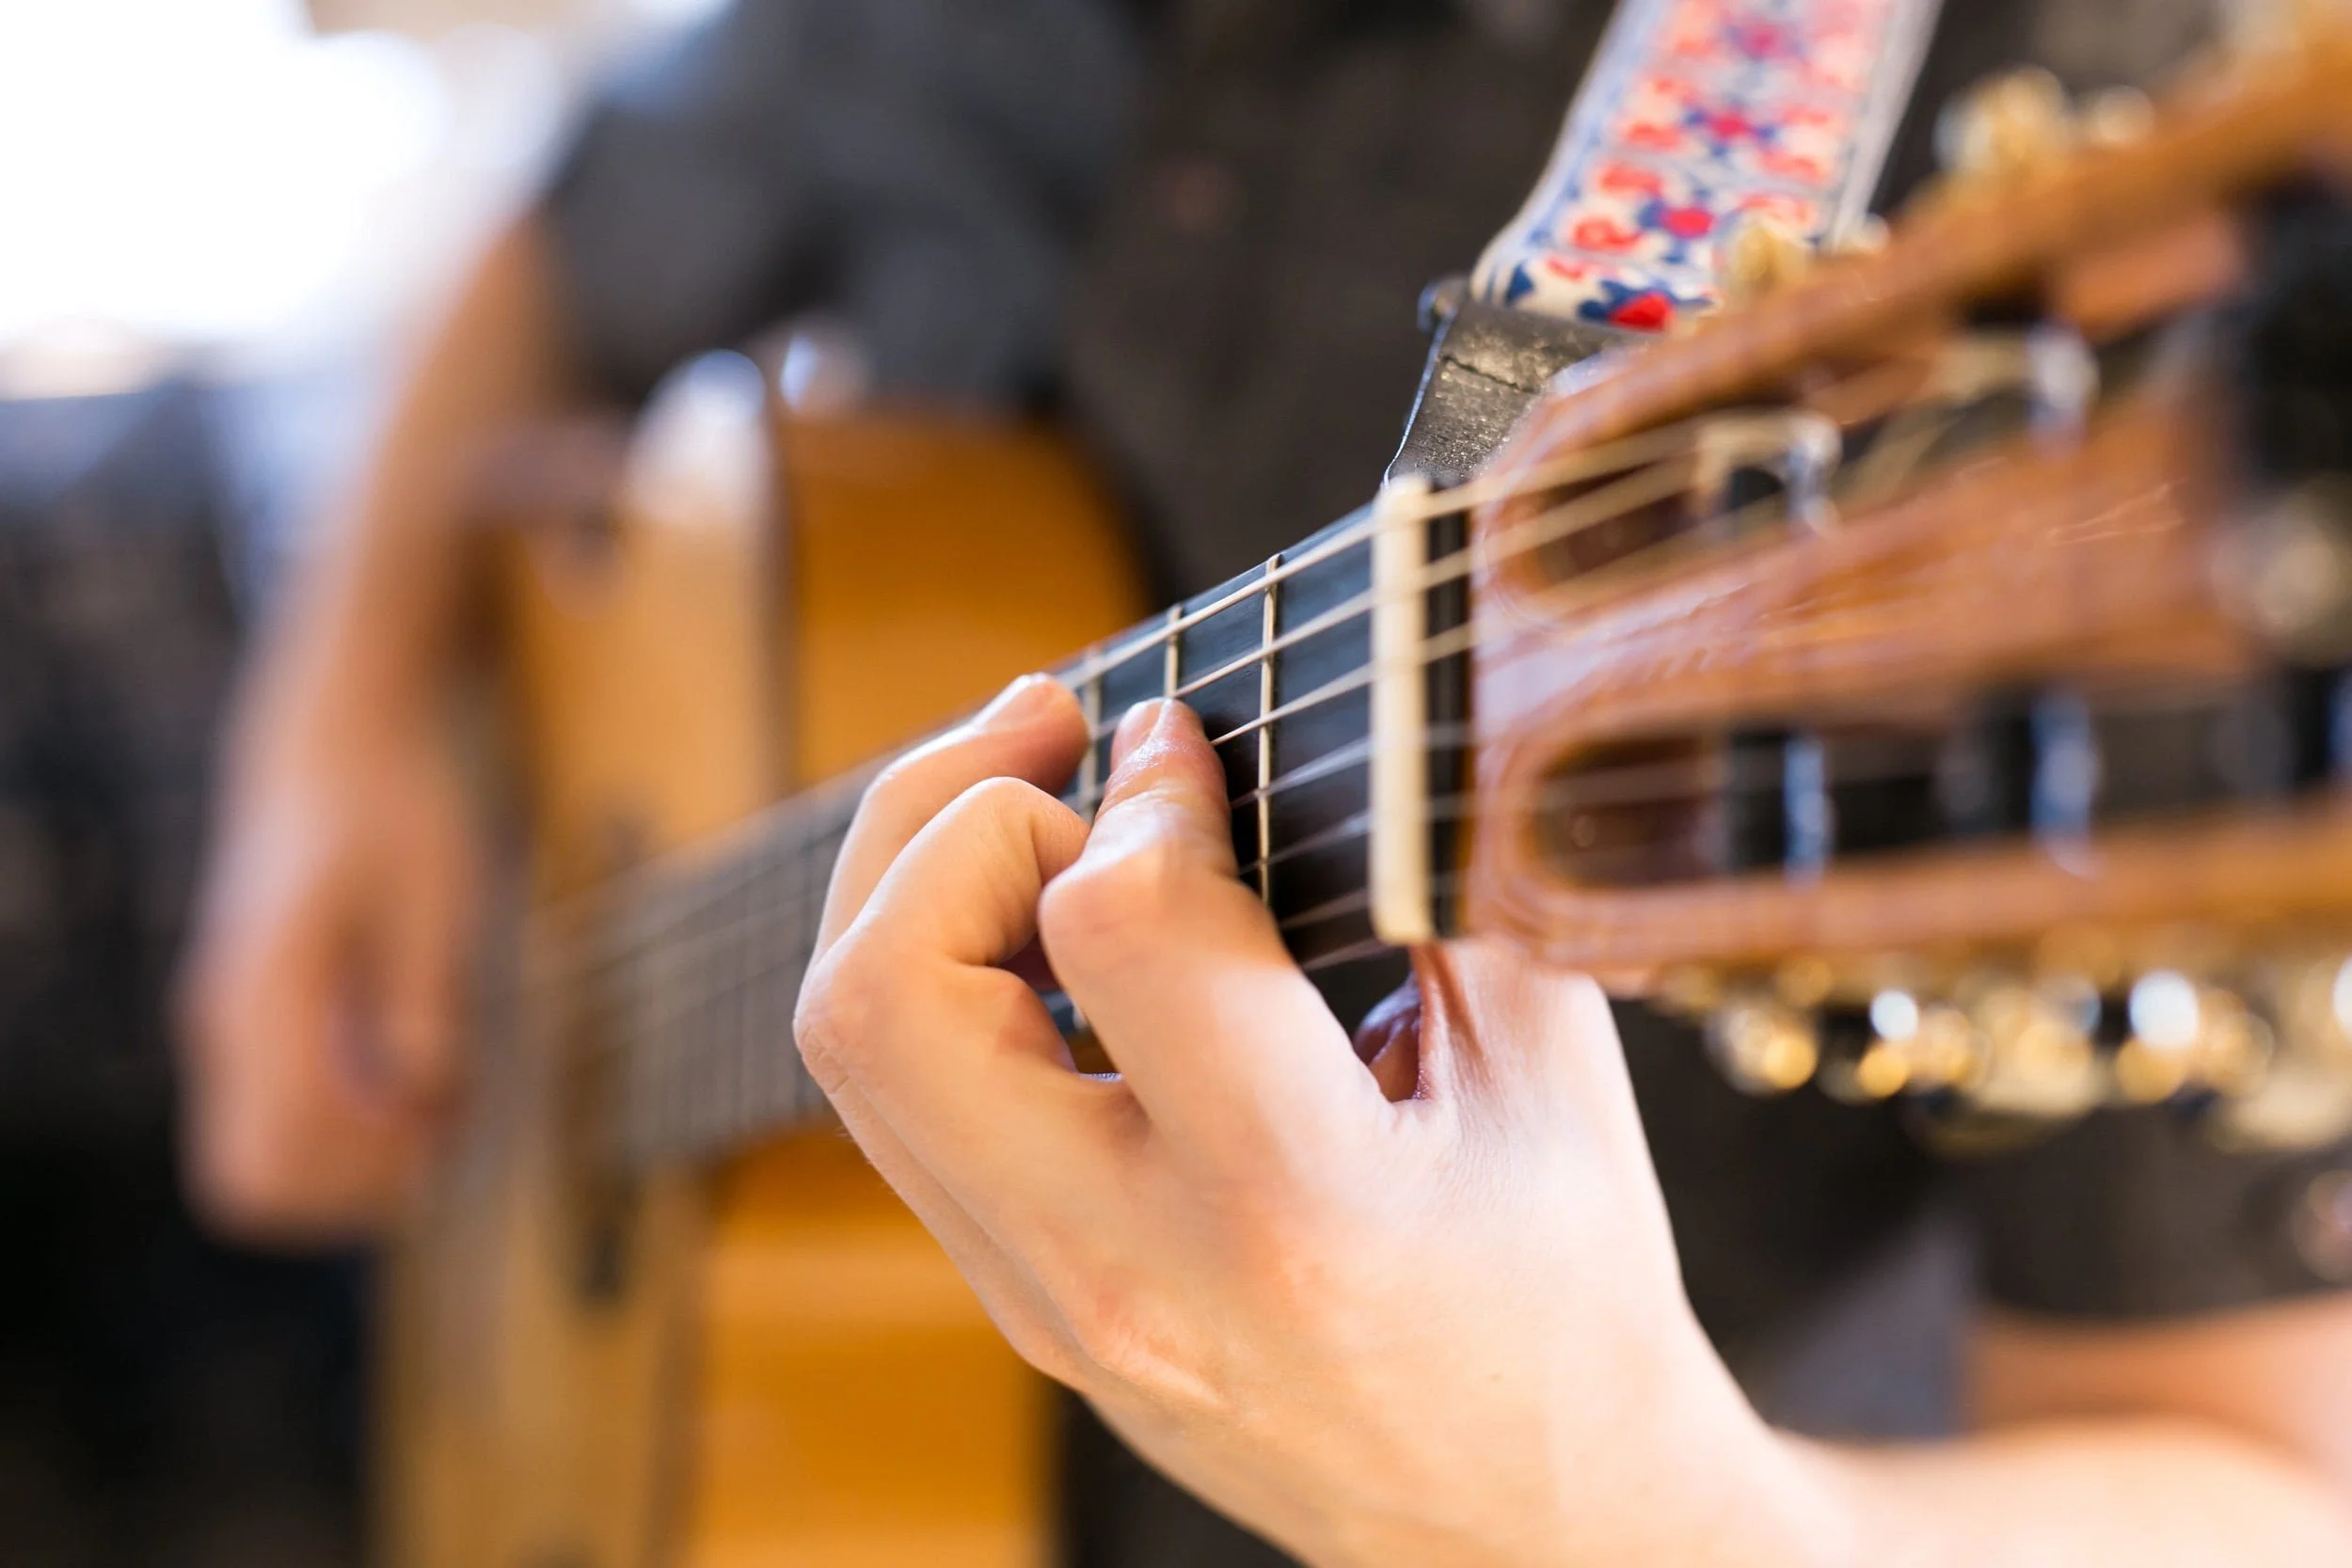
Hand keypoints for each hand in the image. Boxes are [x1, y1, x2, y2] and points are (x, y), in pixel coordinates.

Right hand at [177, 649, 476, 1238]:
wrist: (333, 751)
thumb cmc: (396, 808)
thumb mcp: (438, 887)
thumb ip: (425, 991)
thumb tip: (425, 1092)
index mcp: (267, 986)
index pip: (291, 1137)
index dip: (374, 1162)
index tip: (444, 1119)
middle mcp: (229, 1022)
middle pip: (254, 1183)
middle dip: (356, 1189)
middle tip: (444, 1132)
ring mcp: (231, 1035)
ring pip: (258, 1169)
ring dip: (349, 1173)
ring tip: (437, 1109)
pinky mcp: (254, 1037)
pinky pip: (276, 1129)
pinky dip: (342, 1140)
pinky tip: (416, 1086)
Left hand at [796, 677, 1829, 1566]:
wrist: (1521, 1518)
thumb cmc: (1560, 1291)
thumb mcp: (1545, 1067)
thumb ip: (1429, 877)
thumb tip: (1300, 729)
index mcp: (1295, 1207)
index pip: (1115, 926)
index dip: (1144, 785)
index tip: (1188, 740)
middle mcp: (1130, 1270)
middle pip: (883, 998)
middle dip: (946, 810)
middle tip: (1053, 734)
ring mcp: (1051, 1303)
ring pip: (853, 1048)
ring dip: (913, 878)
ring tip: (1030, 796)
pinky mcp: (1022, 1303)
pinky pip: (902, 1102)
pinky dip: (936, 967)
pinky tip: (1036, 912)